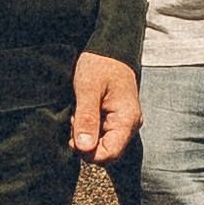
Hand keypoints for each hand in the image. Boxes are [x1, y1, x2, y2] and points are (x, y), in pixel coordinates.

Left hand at [70, 52, 139, 166]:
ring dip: (86, 136)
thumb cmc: (99, 65)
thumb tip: (84, 148)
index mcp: (126, 120)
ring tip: (79, 114)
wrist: (109, 49)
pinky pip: (102, 136)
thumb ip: (87, 119)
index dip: (88, 152)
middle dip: (86, 143)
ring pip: (102, 145)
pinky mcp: (116, 121)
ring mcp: (124, 124)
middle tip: (75, 120)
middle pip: (106, 153)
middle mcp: (129, 125)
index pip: (110, 155)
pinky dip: (89, 130)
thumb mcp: (88, 89)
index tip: (74, 136)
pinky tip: (83, 115)